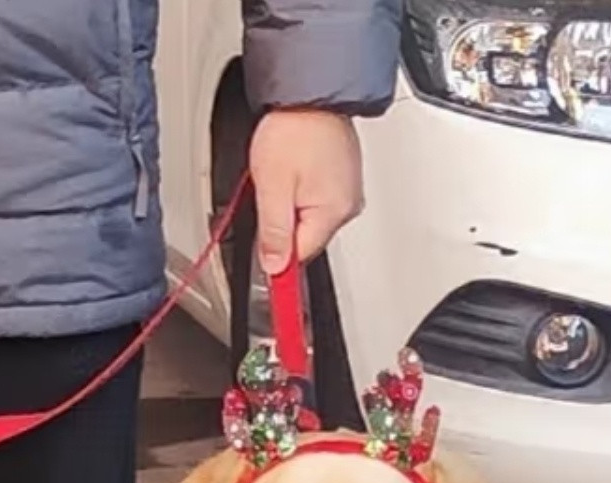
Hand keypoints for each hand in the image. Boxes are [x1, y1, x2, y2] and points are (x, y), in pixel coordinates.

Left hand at [249, 110, 363, 275]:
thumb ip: (273, 233)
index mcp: (333, 213)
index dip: (276, 255)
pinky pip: (316, 196)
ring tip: (282, 173)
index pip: (300, 256)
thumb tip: (274, 266)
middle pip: (304, 236)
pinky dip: (300, 188)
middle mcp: (347, 205)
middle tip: (269, 192)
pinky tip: (292, 167)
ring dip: (290, 203)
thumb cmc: (295, 128)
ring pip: (308, 216)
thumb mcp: (272, 187)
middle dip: (282, 221)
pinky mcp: (342, 176)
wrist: (310, 88)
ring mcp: (347, 190)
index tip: (263, 259)